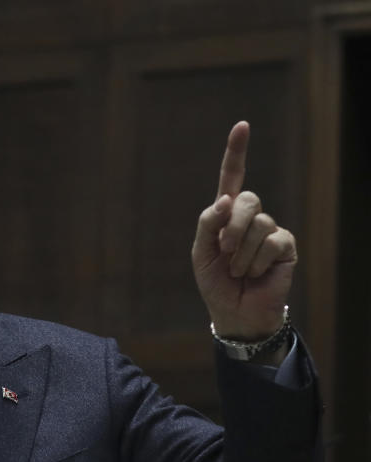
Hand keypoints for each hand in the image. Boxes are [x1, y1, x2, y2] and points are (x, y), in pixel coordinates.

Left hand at [192, 121, 295, 341]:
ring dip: (241, 253)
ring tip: (238, 271)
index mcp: (226, 215)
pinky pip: (272, 242)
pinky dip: (256, 261)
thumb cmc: (215, 281)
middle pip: (247, 200)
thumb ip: (208, 223)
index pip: (231, 178)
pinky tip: (254, 273)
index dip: (236, 152)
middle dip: (232, 228)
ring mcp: (270, 230)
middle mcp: (250, 218)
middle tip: (224, 253)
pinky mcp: (285, 246)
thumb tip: (226, 199)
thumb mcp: (200, 252)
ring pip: (258, 224)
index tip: (242, 126)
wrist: (234, 311)